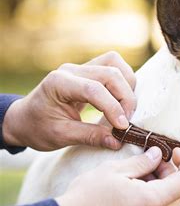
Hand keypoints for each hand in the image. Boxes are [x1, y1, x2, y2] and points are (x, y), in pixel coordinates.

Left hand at [3, 51, 136, 150]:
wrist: (25, 119)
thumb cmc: (37, 128)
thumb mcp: (60, 136)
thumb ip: (90, 137)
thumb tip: (118, 141)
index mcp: (58, 83)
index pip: (94, 89)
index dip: (113, 107)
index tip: (122, 127)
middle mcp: (71, 70)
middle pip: (110, 73)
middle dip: (125, 98)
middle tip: (126, 122)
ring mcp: (81, 67)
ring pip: (115, 64)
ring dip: (127, 86)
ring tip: (125, 110)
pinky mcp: (89, 70)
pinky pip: (113, 67)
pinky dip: (124, 82)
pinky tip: (121, 101)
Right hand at [56, 147, 179, 205]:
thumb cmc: (86, 198)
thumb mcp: (114, 170)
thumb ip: (143, 161)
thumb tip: (157, 154)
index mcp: (154, 202)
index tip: (175, 151)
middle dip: (172, 173)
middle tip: (152, 161)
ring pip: (170, 205)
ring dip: (163, 187)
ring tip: (139, 176)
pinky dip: (154, 202)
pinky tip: (134, 193)